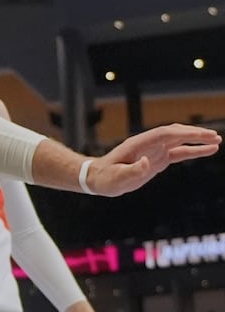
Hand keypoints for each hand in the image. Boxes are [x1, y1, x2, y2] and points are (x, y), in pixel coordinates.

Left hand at [85, 124, 219, 195]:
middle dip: (195, 134)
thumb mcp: (117, 178)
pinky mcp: (158, 159)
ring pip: (179, 141)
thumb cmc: (106, 179)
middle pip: (175, 134)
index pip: (164, 134)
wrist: (99, 178)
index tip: (201, 135)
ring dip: (197, 140)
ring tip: (217, 141)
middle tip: (215, 137)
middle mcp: (148, 144)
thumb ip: (132, 171)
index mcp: (139, 144)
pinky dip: (193, 150)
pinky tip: (208, 150)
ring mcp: (154, 150)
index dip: (183, 133)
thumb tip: (147, 162)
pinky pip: (179, 153)